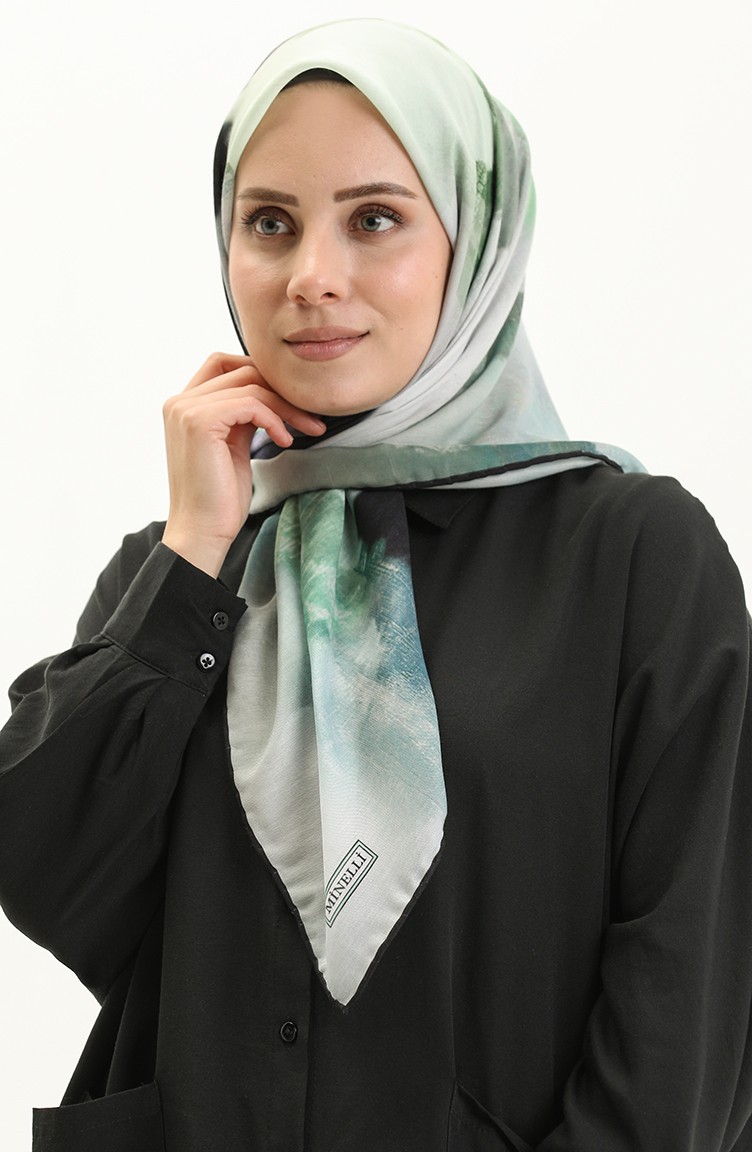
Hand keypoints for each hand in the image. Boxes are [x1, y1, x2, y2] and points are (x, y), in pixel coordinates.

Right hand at [161, 352, 324, 576]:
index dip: (261, 375)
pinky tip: (285, 441)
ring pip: (251, 386)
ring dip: (287, 407)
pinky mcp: (200, 422)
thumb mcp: (233, 446)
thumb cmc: (220, 497)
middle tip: (311, 415)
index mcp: (183, 406)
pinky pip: (251, 403)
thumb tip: (270, 395)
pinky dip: (275, 419)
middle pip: (242, 370)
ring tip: (309, 429)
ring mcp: (186, 410)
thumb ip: (242, 416)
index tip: (291, 401)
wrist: (203, 532)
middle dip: (282, 390)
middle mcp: (179, 402)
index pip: (223, 364)